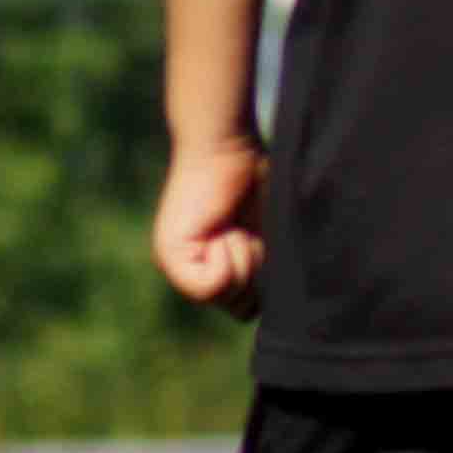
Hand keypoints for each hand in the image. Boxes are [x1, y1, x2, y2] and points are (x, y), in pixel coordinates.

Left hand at [155, 129, 267, 318]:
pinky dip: (227, 258)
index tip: (258, 237)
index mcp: (215, 270)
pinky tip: (221, 230)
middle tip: (246, 230)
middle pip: (241, 308)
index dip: (265, 278)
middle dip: (256, 270)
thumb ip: (268, 271)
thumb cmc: (258, 180)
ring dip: (243, 260)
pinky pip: (212, 284)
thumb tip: (281, 306)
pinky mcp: (171, 254)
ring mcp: (177, 266)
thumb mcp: (270, 236)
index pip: (249, 308)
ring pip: (228, 297)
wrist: (227, 144)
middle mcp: (192, 273)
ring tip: (232, 226)